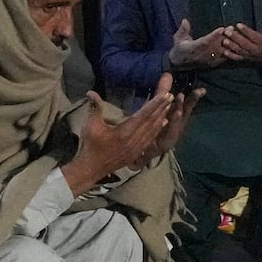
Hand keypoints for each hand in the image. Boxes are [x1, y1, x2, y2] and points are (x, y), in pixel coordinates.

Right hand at [61, 78, 174, 194]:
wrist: (91, 169)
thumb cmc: (90, 147)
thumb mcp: (90, 126)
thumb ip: (94, 108)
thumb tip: (91, 92)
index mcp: (124, 133)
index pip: (143, 115)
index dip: (155, 104)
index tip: (166, 95)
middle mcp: (134, 140)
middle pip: (151, 122)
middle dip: (162, 108)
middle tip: (171, 96)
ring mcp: (136, 148)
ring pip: (153, 131)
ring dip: (161, 118)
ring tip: (169, 107)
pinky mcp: (136, 153)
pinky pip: (150, 139)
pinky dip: (157, 129)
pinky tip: (163, 123)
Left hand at [136, 80, 204, 164]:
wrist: (141, 150)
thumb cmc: (154, 127)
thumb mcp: (159, 108)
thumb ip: (163, 91)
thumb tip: (168, 73)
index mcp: (176, 118)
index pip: (187, 106)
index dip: (193, 98)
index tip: (202, 90)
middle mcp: (177, 127)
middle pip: (184, 114)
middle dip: (187, 105)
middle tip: (189, 94)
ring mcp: (172, 136)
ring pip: (176, 125)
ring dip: (177, 115)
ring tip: (179, 106)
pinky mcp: (164, 145)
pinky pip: (166, 136)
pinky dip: (168, 127)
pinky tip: (167, 119)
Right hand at [167, 18, 229, 68]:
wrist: (179, 65)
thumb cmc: (179, 48)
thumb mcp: (177, 38)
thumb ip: (182, 30)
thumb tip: (185, 20)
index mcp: (193, 49)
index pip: (205, 42)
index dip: (214, 36)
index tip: (221, 29)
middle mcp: (201, 56)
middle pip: (215, 46)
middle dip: (224, 37)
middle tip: (231, 28)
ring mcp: (207, 61)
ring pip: (220, 52)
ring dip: (228, 44)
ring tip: (235, 34)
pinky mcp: (212, 64)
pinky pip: (222, 59)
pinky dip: (229, 52)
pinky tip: (235, 46)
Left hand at [219, 17, 261, 64]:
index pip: (254, 36)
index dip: (246, 31)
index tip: (238, 25)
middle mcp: (256, 50)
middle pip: (245, 44)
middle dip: (235, 38)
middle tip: (227, 31)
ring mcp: (250, 55)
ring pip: (240, 51)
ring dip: (231, 46)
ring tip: (224, 40)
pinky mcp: (246, 58)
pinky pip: (238, 58)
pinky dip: (231, 56)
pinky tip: (224, 51)